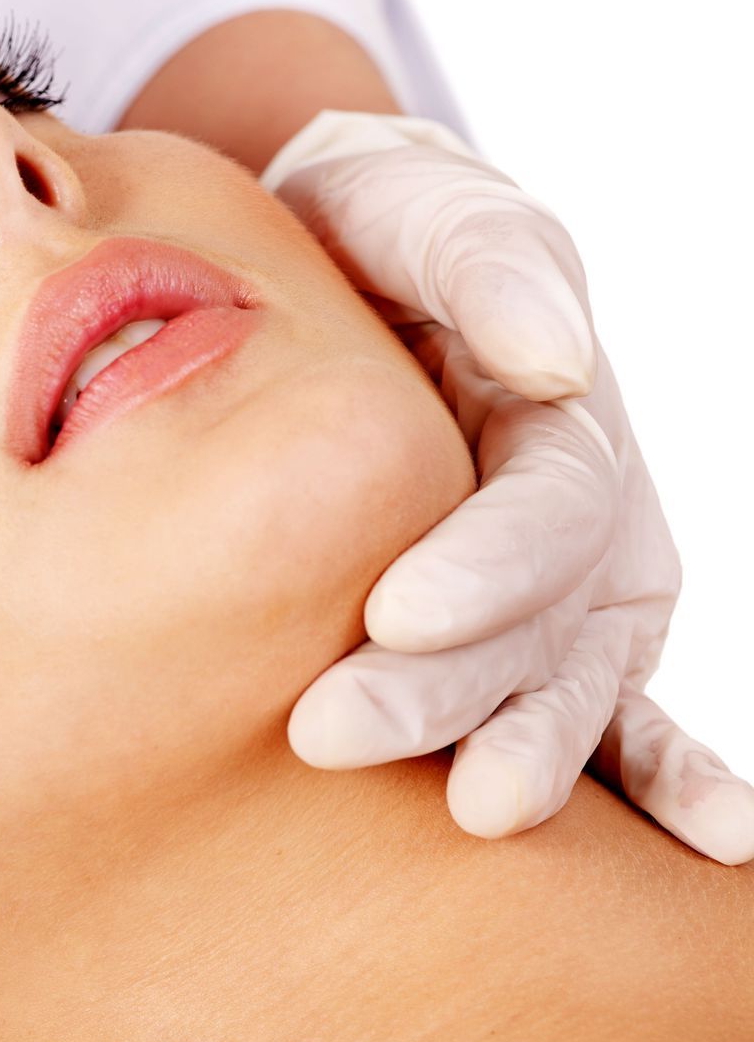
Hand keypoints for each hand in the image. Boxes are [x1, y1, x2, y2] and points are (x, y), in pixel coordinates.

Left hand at [265, 112, 753, 862]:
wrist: (326, 259)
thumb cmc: (361, 229)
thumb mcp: (406, 203)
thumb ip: (478, 262)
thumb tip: (555, 360)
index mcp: (553, 409)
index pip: (544, 503)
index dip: (485, 564)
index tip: (398, 614)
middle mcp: (583, 505)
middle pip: (544, 614)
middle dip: (452, 686)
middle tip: (334, 732)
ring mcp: (571, 578)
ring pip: (566, 679)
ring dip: (533, 751)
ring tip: (479, 810)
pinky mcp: (538, 628)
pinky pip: (609, 706)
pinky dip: (659, 771)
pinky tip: (717, 837)